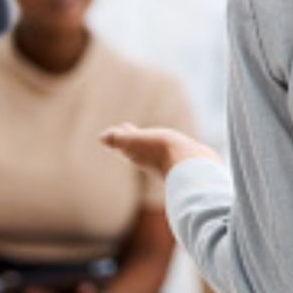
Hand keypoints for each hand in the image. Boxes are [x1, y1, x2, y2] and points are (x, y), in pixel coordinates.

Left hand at [99, 123, 217, 178]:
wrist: (190, 164)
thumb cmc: (161, 151)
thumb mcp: (134, 141)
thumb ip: (118, 139)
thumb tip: (101, 137)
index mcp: (136, 152)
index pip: (124, 142)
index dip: (119, 135)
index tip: (114, 130)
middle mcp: (149, 157)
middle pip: (136, 146)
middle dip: (131, 137)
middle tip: (126, 128)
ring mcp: (166, 158)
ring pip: (151, 148)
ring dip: (146, 141)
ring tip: (145, 135)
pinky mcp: (181, 159)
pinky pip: (167, 150)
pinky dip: (163, 144)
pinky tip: (170, 144)